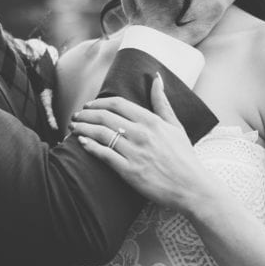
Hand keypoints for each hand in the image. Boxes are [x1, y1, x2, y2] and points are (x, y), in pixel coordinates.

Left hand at [69, 76, 221, 213]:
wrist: (191, 187)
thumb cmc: (184, 157)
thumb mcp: (175, 126)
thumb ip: (162, 102)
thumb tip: (156, 78)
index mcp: (151, 121)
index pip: (118, 104)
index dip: (99, 102)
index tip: (89, 105)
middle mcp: (141, 134)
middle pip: (104, 116)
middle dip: (86, 114)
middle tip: (76, 116)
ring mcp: (134, 152)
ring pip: (100, 134)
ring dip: (83, 128)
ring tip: (73, 127)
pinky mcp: (129, 171)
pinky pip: (103, 154)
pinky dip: (90, 146)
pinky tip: (81, 142)